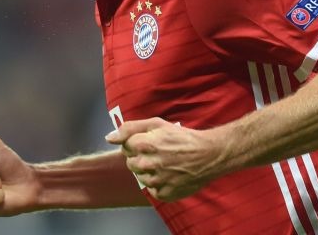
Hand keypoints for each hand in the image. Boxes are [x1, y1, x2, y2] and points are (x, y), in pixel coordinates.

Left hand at [105, 118, 222, 201]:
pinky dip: (158, 184)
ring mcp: (157, 180)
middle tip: (157, 153)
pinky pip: (152, 190)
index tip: (149, 142)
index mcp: (144, 144)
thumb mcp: (156, 124)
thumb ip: (129, 128)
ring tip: (165, 163)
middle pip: (130, 163)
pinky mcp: (165, 193)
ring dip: (148, 171)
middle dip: (140, 157)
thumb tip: (109, 138)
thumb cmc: (181, 137)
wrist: (208, 154)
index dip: (136, 143)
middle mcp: (149, 163)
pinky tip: (169, 174)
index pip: (125, 146)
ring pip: (140, 177)